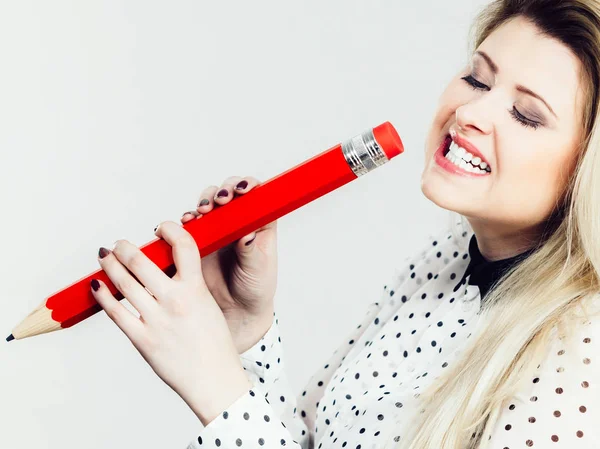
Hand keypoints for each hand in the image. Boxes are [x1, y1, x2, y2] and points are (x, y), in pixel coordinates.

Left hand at [91, 220, 252, 424]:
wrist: (214, 379)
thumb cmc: (215, 345)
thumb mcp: (209, 305)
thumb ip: (189, 285)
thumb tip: (166, 269)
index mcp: (196, 289)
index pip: (183, 246)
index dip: (170, 230)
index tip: (161, 228)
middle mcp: (174, 301)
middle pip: (141, 262)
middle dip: (125, 248)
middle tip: (120, 244)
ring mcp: (156, 320)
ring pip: (124, 283)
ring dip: (110, 265)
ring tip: (105, 256)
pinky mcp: (142, 340)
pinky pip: (116, 313)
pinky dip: (103, 296)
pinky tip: (97, 285)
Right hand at [181, 176, 278, 352]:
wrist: (235, 312)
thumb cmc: (255, 288)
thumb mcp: (258, 270)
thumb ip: (252, 251)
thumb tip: (248, 234)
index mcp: (259, 223)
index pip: (256, 195)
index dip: (247, 186)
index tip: (242, 190)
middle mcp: (237, 221)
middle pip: (228, 194)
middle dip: (221, 192)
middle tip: (218, 202)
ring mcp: (216, 229)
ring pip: (207, 205)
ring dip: (203, 203)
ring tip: (201, 214)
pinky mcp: (197, 241)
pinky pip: (189, 225)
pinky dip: (186, 221)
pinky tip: (186, 224)